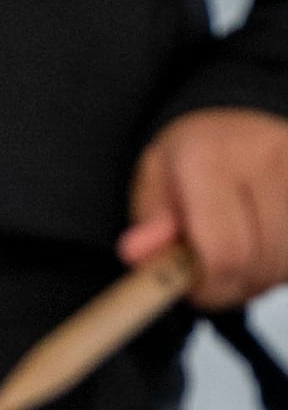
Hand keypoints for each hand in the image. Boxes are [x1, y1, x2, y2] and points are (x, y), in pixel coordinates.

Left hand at [132, 108, 287, 306]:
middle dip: (233, 284)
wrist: (240, 116)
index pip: (223, 253)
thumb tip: (137, 254)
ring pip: (284, 263)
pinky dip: (280, 263)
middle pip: (259, 263)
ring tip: (235, 253)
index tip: (196, 292)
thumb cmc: (195, 153)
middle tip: (211, 274)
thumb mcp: (153, 179)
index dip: (209, 287)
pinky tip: (263, 246)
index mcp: (209, 157)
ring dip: (259, 275)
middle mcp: (266, 159)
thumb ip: (149, 220)